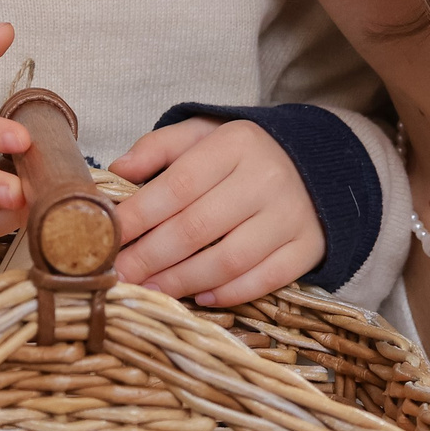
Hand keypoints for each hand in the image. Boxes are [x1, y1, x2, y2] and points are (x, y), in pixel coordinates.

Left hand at [108, 117, 323, 306]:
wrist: (322, 162)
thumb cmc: (245, 152)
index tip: (107, 237)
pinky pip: (266, 279)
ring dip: (183, 281)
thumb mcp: (204, 133)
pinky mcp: (308, 246)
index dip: (138, 216)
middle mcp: (265, 179)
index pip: (176, 185)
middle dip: (150, 257)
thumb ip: (159, 146)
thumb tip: (118, 170)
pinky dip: (231, 293)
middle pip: (197, 228)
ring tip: (151, 289)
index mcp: (235, 144)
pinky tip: (201, 297)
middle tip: (119, 275)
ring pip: (229, 260)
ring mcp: (290, 216)